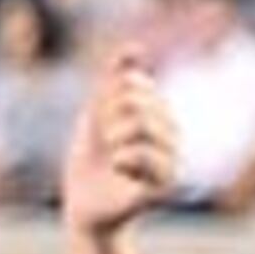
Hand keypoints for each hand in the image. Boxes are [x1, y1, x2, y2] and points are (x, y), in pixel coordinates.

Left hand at [60, 48, 180, 236]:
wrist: (82, 204)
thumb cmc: (91, 161)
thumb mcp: (97, 115)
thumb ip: (112, 82)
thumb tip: (132, 49)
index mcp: (158, 113)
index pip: (133, 84)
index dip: (107, 101)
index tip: (103, 123)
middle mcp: (172, 133)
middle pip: (138, 103)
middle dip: (109, 121)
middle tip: (107, 145)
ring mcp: (172, 157)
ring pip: (143, 126)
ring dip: (115, 140)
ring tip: (113, 157)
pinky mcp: (165, 184)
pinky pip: (145, 156)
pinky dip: (123, 159)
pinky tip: (120, 169)